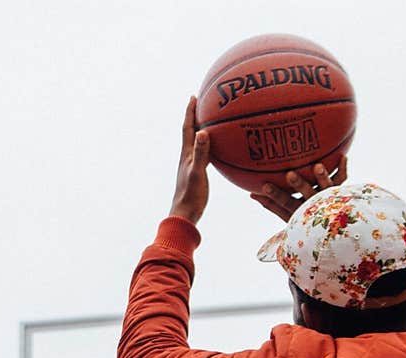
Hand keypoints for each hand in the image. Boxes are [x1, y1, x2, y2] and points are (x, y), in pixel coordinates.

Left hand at [169, 96, 210, 224]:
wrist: (185, 214)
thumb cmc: (190, 196)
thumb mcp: (197, 173)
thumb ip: (200, 154)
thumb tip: (202, 132)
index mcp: (186, 154)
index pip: (187, 128)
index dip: (190, 112)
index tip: (193, 96)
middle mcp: (187, 157)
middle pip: (192, 132)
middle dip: (196, 116)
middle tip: (203, 102)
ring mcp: (192, 166)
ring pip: (198, 143)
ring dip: (203, 130)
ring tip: (212, 120)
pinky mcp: (198, 174)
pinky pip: (206, 155)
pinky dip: (212, 147)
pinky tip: (220, 148)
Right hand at [250, 155, 348, 222]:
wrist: (330, 229)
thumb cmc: (302, 218)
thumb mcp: (286, 215)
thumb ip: (270, 204)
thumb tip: (251, 194)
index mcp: (299, 211)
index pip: (285, 203)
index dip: (275, 195)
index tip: (264, 186)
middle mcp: (314, 204)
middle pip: (307, 195)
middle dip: (299, 185)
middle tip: (290, 174)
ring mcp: (328, 198)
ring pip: (327, 188)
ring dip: (322, 177)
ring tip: (318, 166)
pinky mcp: (339, 191)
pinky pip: (342, 180)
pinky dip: (342, 169)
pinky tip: (343, 156)